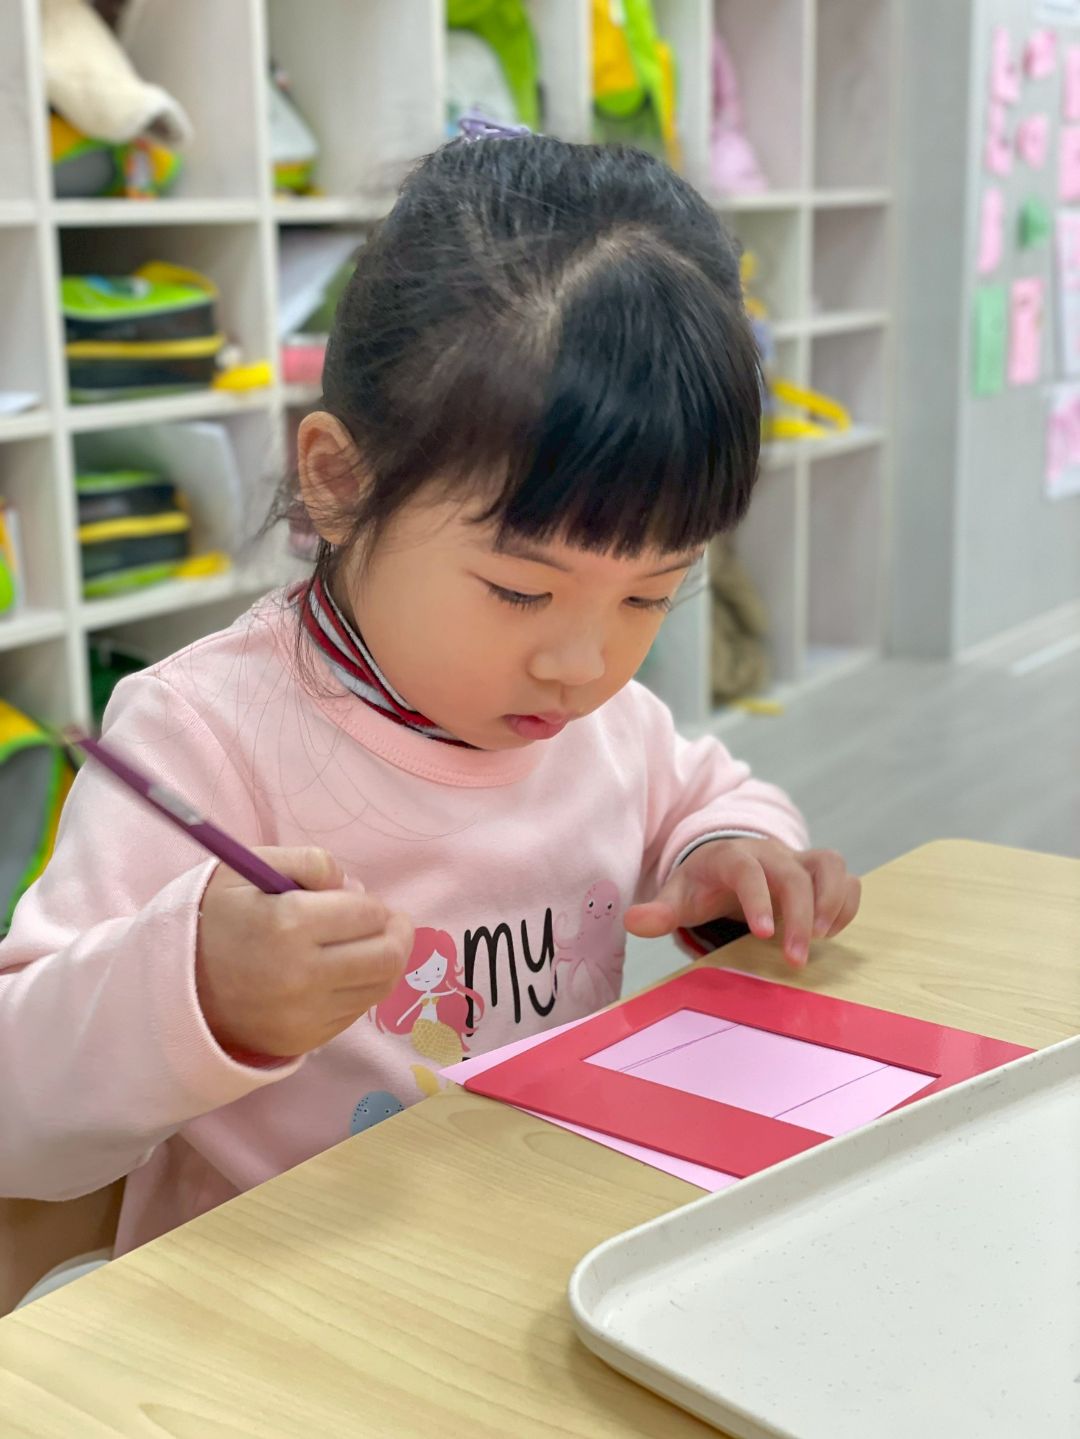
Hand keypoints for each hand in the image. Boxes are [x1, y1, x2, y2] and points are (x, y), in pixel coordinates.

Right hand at [195, 846, 413, 1058]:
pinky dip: (358, 990)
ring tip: (372, 945)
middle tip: (390, 922)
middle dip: (397, 933)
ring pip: (379, 987)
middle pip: (387, 956)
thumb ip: (310, 862)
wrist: (174, 984)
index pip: (369, 914)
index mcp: (289, 924)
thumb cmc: (218, 917)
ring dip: (385, 962)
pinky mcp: (301, 1041)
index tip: (359, 900)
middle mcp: (300, 975)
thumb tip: (355, 888)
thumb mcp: (253, 867)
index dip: (372, 903)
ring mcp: (302, 1014)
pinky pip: (354, 1012)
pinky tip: (341, 973)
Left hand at [624, 837, 860, 966]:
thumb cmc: (702, 884)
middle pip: (794, 874)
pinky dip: (846, 904)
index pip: (749, 870)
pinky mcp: (818, 873)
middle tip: (796, 959)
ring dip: (832, 901)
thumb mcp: (679, 896)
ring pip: (830, 864)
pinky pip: (846, 879)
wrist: (726, 862)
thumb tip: (632, 921)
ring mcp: (798, 861)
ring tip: (822, 939)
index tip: (765, 935)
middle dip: (800, 915)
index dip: (759, 899)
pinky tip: (830, 933)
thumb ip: (660, 911)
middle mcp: (771, 854)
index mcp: (732, 858)